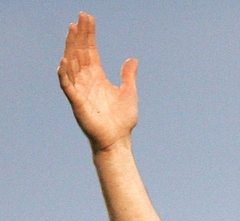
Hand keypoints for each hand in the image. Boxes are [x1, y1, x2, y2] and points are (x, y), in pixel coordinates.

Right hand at [58, 12, 138, 152]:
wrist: (118, 139)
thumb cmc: (123, 119)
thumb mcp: (129, 92)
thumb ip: (128, 75)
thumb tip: (132, 59)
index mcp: (97, 77)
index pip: (90, 51)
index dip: (88, 35)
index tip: (88, 19)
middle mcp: (86, 80)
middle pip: (80, 53)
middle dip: (79, 35)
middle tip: (80, 18)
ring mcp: (80, 90)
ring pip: (72, 64)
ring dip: (71, 47)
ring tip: (72, 31)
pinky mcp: (77, 102)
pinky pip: (67, 85)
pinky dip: (64, 73)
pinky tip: (65, 60)